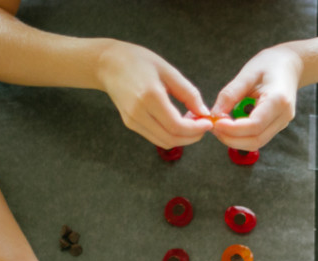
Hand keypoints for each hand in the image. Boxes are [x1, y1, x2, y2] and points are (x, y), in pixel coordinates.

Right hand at [95, 40, 212, 148]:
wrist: (108, 64)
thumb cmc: (139, 61)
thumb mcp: (168, 71)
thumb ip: (188, 93)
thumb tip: (204, 112)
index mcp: (149, 96)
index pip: (176, 125)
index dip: (196, 129)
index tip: (209, 123)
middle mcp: (138, 112)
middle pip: (171, 138)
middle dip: (192, 137)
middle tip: (203, 126)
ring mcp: (132, 120)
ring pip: (164, 141)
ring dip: (182, 138)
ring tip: (192, 124)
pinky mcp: (130, 123)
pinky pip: (155, 137)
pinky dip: (171, 135)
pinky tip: (179, 123)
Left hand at [210, 44, 302, 149]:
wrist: (290, 65)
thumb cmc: (271, 64)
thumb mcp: (247, 73)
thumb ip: (230, 94)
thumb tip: (214, 114)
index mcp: (278, 100)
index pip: (255, 125)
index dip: (233, 129)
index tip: (215, 123)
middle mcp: (283, 116)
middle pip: (256, 140)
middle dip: (231, 138)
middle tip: (214, 127)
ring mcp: (282, 123)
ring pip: (256, 142)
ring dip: (235, 140)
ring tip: (220, 126)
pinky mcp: (277, 126)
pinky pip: (258, 137)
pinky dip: (242, 136)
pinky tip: (231, 124)